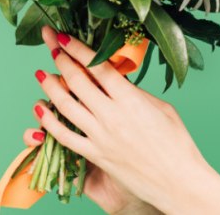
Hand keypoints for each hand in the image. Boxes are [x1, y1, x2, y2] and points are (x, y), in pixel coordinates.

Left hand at [30, 25, 212, 212]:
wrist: (179, 182)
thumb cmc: (177, 143)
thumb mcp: (161, 107)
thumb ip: (134, 92)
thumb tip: (115, 80)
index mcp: (131, 99)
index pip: (97, 66)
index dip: (77, 48)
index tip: (62, 37)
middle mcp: (112, 116)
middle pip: (78, 81)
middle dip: (60, 59)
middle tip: (49, 45)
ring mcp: (101, 137)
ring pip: (66, 106)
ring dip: (50, 87)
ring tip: (41, 74)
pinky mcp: (96, 155)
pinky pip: (65, 136)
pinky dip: (49, 121)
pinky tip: (40, 109)